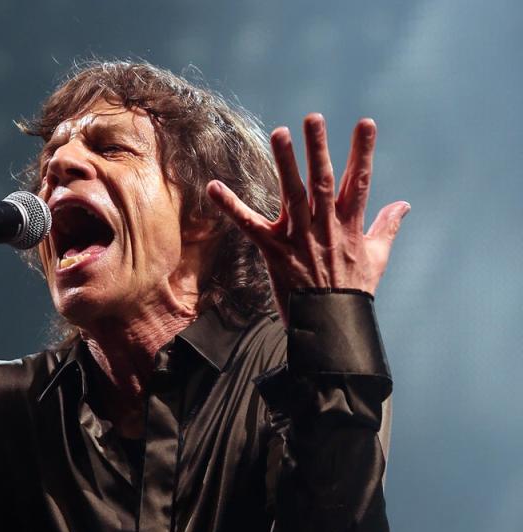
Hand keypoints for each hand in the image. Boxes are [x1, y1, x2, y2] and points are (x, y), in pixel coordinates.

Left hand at [205, 114, 409, 320]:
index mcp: (349, 226)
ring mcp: (299, 240)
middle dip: (318, 149)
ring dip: (286, 164)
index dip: (362, 152)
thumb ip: (387, 227)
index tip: (366, 123)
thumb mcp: (377, 258)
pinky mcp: (274, 253)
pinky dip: (230, 206)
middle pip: (322, 182)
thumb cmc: (353, 292)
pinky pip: (249, 225)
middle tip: (312, 118)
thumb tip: (404, 204)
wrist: (330, 326)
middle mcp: (325, 228)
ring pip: (292, 196)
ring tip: (280, 133)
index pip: (359, 182)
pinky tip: (214, 187)